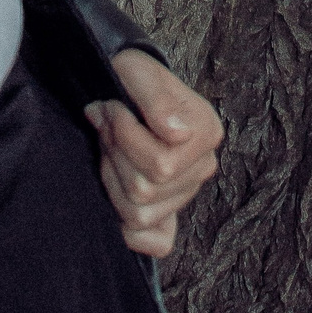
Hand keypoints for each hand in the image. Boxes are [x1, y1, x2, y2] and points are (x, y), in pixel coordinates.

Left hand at [87, 49, 223, 256]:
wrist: (127, 88)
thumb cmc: (133, 79)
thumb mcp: (138, 70)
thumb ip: (157, 99)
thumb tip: (177, 134)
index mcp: (206, 132)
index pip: (160, 164)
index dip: (124, 137)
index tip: (111, 108)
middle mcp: (203, 166)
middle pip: (145, 190)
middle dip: (114, 155)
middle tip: (104, 123)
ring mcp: (186, 193)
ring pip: (139, 213)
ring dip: (111, 178)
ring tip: (108, 146)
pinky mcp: (170, 214)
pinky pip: (154, 242)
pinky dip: (129, 227)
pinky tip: (116, 190)